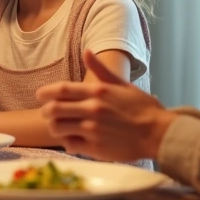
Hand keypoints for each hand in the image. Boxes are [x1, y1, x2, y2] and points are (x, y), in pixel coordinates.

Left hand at [36, 50, 175, 160]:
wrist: (160, 134)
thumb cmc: (143, 108)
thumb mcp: (122, 84)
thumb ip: (101, 69)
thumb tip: (86, 51)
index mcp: (98, 92)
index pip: (62, 89)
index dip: (46, 92)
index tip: (40, 95)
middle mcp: (92, 109)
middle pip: (54, 109)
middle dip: (46, 111)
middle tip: (47, 113)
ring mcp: (92, 130)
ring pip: (58, 127)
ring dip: (54, 127)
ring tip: (59, 127)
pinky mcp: (95, 148)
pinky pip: (70, 145)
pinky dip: (68, 142)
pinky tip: (73, 140)